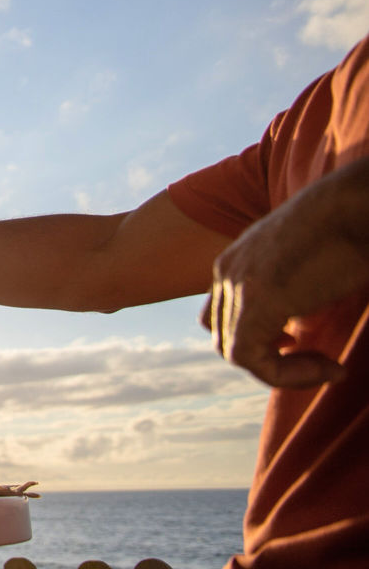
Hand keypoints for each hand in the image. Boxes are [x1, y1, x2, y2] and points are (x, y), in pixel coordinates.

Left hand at [207, 171, 368, 387]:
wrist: (358, 204)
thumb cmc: (351, 227)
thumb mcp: (309, 259)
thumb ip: (294, 289)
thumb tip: (299, 326)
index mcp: (237, 258)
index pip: (224, 314)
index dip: (261, 339)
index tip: (305, 345)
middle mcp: (227, 270)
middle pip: (224, 334)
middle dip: (270, 358)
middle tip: (321, 362)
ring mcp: (236, 285)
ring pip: (234, 351)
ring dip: (283, 371)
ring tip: (328, 367)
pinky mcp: (255, 302)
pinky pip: (250, 359)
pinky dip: (287, 375)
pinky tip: (331, 368)